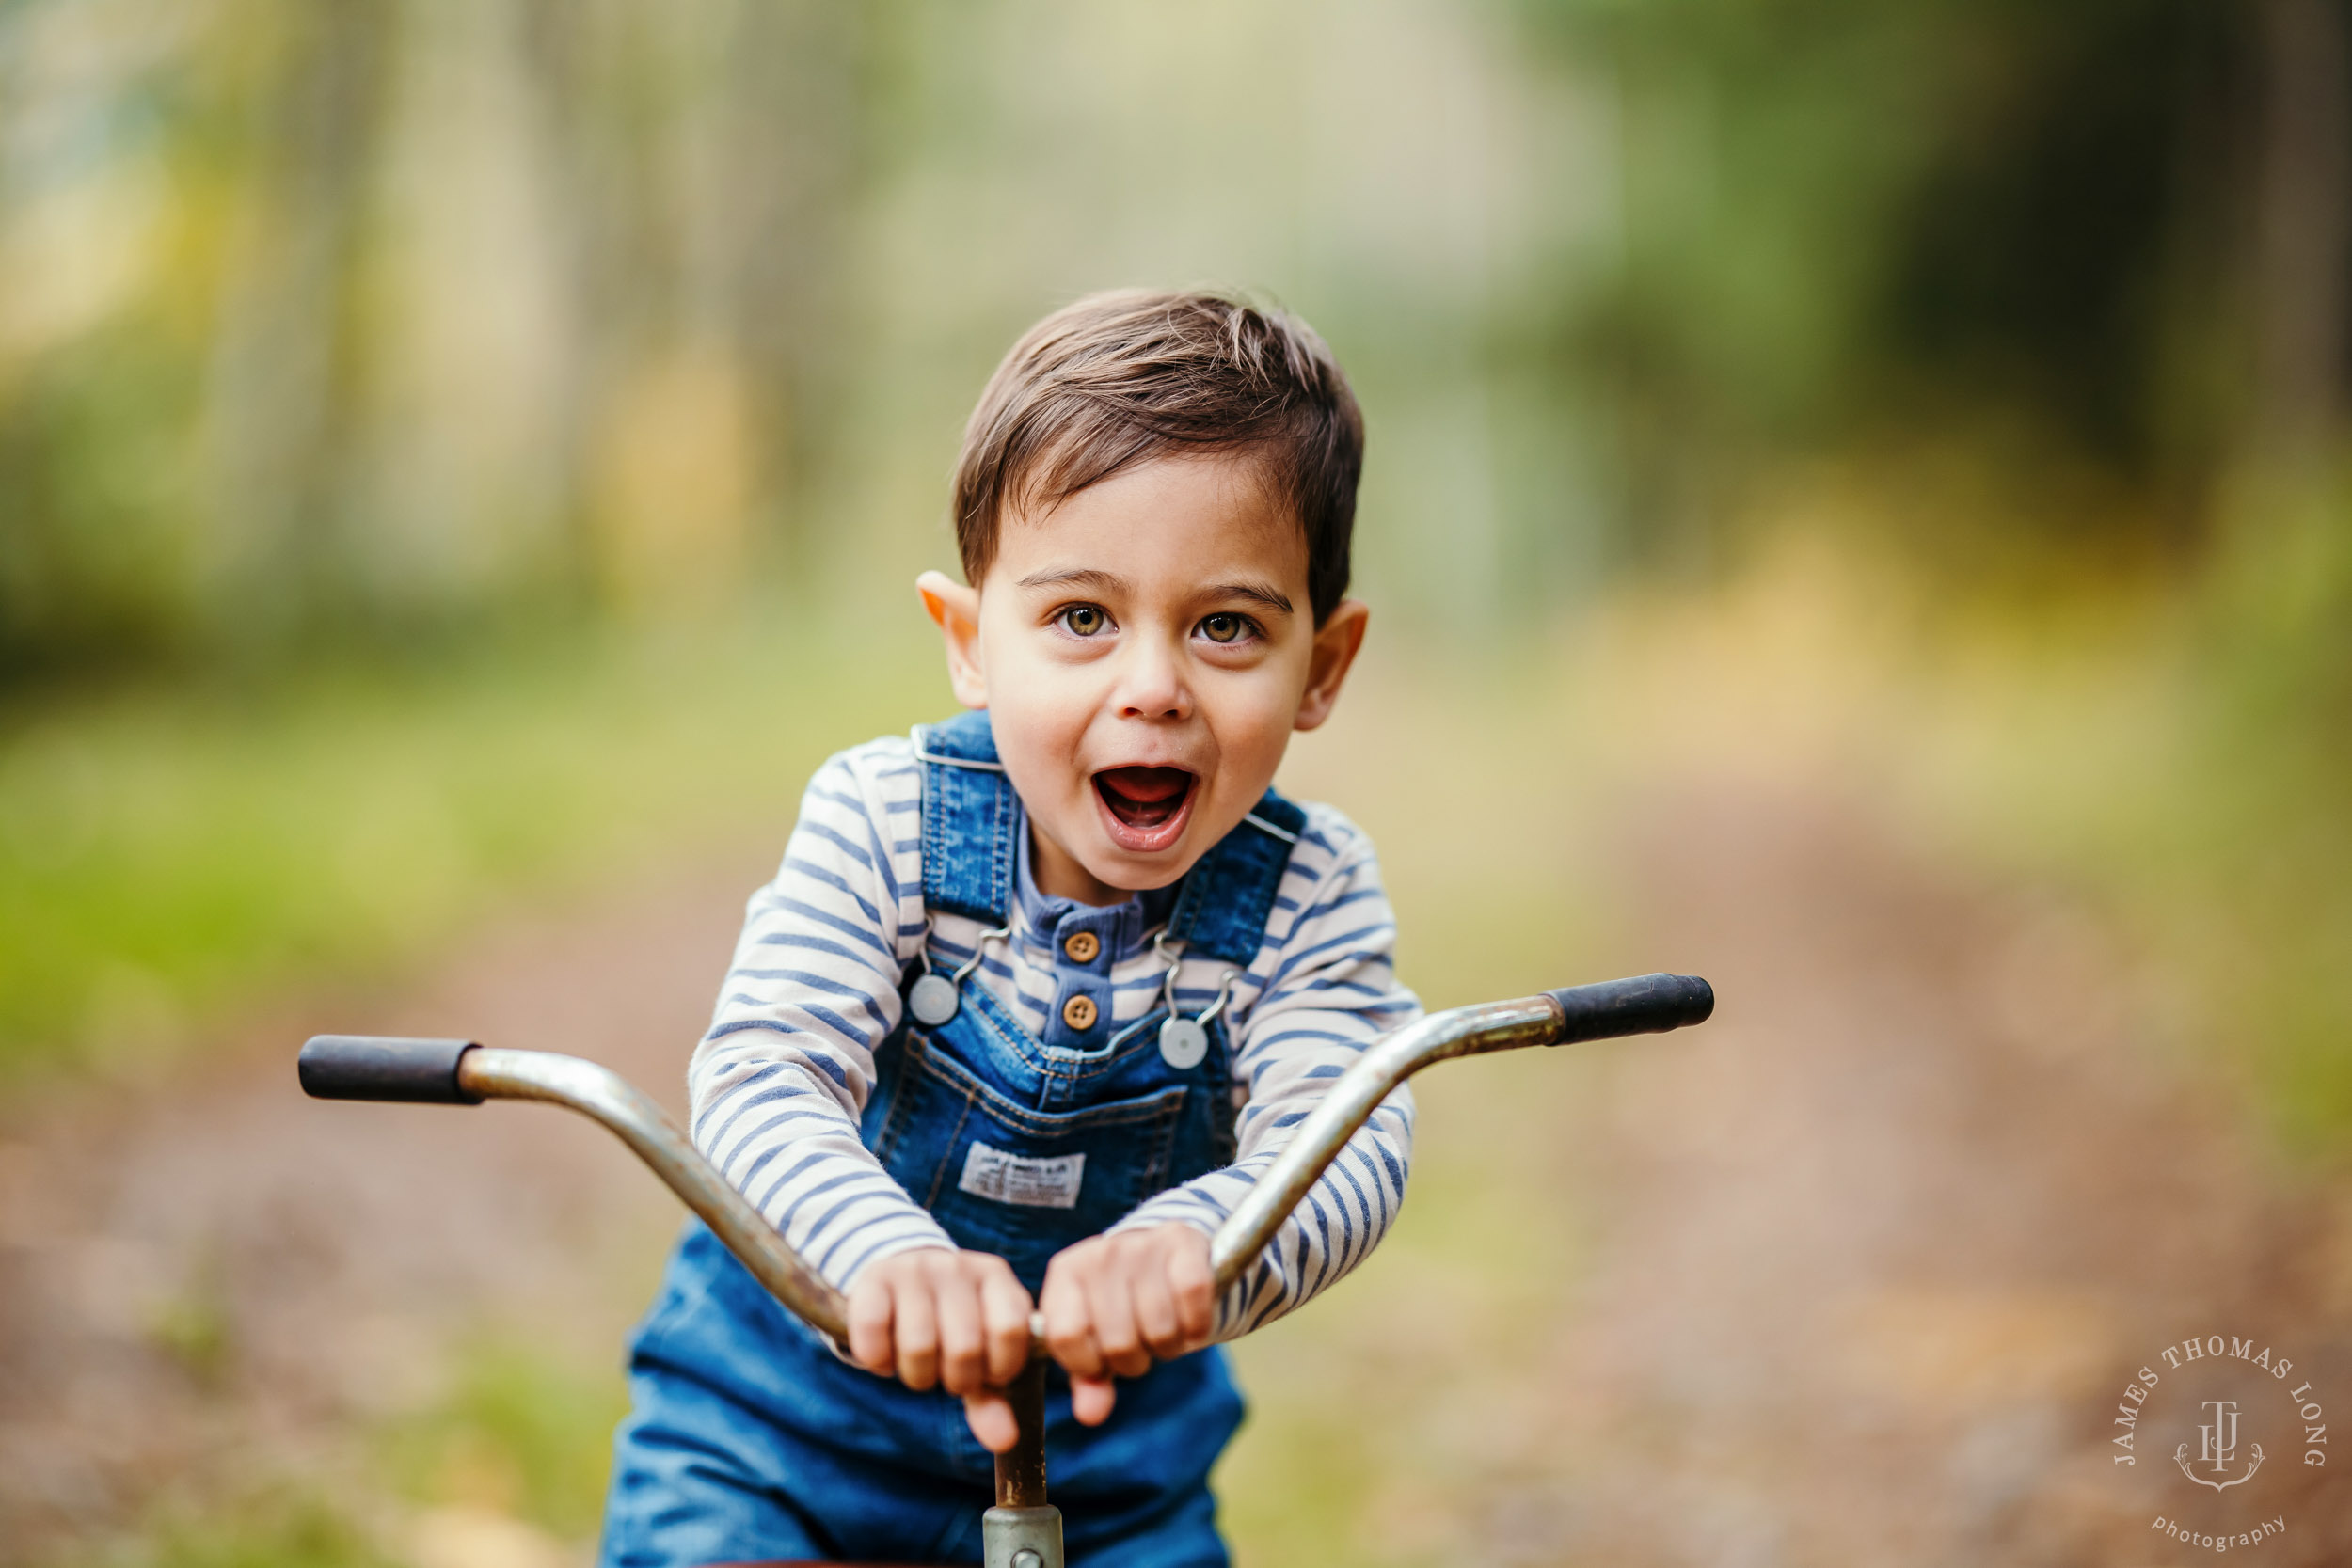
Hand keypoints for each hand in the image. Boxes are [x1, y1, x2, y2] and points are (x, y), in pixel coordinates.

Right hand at [846, 1248, 1034, 1451]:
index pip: (1011, 1329)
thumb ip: (992, 1399)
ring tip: (917, 1367)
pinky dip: (878, 1360)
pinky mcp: (874, 1278)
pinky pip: (873, 1330)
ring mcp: (916, 1269)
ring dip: (916, 1375)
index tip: (986, 1374)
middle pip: (965, 1346)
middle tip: (946, 1375)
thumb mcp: (977, 1357)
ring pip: (918, 1344)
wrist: (896, 1279)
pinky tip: (885, 1355)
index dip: (999, 1367)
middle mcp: (959, 1267)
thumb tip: (1005, 1441)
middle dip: (955, 1379)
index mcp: (997, 1280)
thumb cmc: (948, 1328)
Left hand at [1040, 1225, 1215, 1425]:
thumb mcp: (1096, 1339)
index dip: (1088, 1364)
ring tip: (1163, 1330)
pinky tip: (1189, 1319)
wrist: (1162, 1251)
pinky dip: (1197, 1325)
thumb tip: (1091, 1415)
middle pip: (1118, 1342)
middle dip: (1135, 1361)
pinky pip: (1193, 1300)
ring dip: (1168, 1346)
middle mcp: (1098, 1253)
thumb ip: (1089, 1379)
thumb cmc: (1122, 1305)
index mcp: (1065, 1274)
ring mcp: (1141, 1244)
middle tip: (1140, 1345)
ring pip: (1160, 1327)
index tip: (1101, 1362)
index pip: (1065, 1335)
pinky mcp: (1182, 1241)